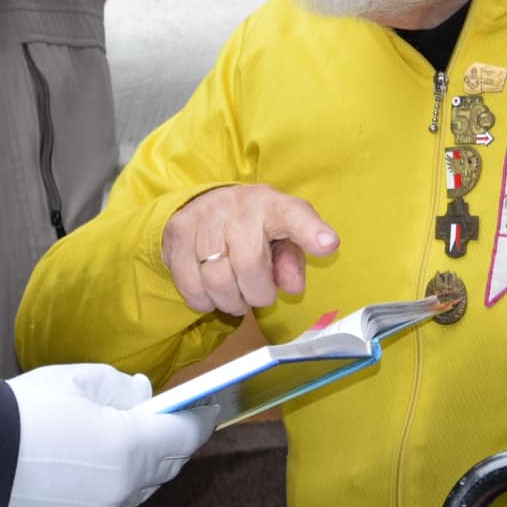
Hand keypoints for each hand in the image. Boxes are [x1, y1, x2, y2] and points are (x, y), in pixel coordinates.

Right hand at [1, 363, 215, 506]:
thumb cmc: (23, 415)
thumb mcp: (77, 380)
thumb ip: (121, 387)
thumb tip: (144, 395)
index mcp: (131, 448)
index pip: (186, 435)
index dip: (200, 418)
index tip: (206, 406)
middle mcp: (123, 490)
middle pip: (167, 466)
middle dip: (171, 440)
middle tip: (166, 417)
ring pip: (139, 488)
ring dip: (142, 464)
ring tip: (125, 438)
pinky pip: (112, 505)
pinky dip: (114, 484)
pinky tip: (93, 465)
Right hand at [161, 184, 338, 314]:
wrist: (205, 204)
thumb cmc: (254, 227)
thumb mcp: (281, 238)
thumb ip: (292, 262)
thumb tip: (293, 287)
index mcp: (273, 205)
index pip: (294, 215)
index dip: (311, 232)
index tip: (328, 244)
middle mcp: (238, 207)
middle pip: (249, 265)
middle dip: (256, 294)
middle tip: (257, 295)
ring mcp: (204, 217)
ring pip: (217, 280)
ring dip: (229, 302)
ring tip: (235, 296)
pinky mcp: (178, 232)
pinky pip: (190, 285)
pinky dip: (203, 301)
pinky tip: (211, 294)